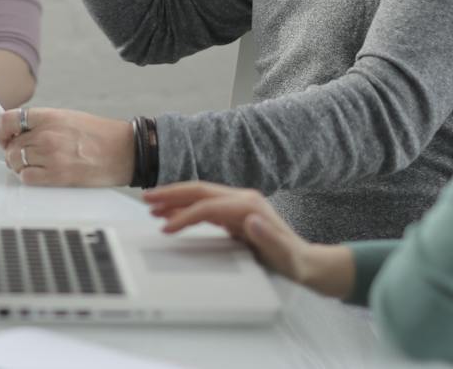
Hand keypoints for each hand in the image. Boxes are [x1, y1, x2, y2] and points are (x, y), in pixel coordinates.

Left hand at [0, 105, 133, 186]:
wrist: (124, 151)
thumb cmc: (100, 134)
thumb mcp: (68, 117)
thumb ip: (43, 123)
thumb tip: (19, 133)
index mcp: (49, 116)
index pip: (8, 120)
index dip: (2, 131)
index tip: (5, 138)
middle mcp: (47, 135)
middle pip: (11, 145)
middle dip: (12, 152)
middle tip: (21, 156)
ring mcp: (51, 156)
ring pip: (16, 162)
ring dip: (20, 166)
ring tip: (33, 166)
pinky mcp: (58, 176)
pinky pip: (27, 178)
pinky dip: (29, 178)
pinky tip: (39, 175)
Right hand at [142, 182, 353, 298]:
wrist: (306, 262)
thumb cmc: (294, 262)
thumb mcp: (284, 255)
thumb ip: (268, 238)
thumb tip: (251, 220)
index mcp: (250, 206)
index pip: (208, 205)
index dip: (185, 215)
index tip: (166, 227)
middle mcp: (243, 199)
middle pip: (200, 190)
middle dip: (172, 194)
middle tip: (146, 199)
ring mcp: (239, 204)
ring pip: (200, 195)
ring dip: (175, 199)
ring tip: (151, 205)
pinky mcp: (235, 213)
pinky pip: (205, 206)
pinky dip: (186, 208)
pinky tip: (173, 215)